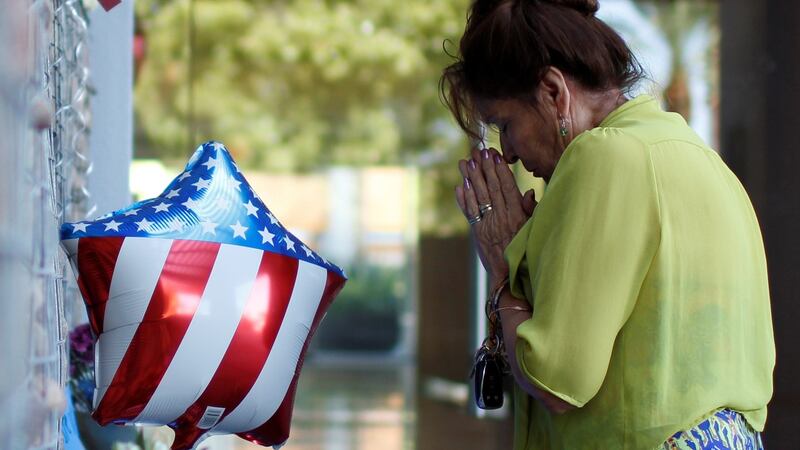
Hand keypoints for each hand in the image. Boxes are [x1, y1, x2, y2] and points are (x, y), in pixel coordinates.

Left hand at [455, 148, 536, 283]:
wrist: (511, 276)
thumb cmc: (527, 251)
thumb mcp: (535, 230)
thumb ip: (531, 210)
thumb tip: (528, 192)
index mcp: (517, 215)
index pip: (507, 187)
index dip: (500, 170)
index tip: (495, 155)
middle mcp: (502, 217)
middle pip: (491, 188)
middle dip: (484, 168)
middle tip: (478, 151)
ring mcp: (488, 224)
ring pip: (478, 197)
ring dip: (471, 178)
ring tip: (465, 162)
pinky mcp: (478, 233)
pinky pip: (470, 212)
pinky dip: (464, 198)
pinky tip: (460, 185)